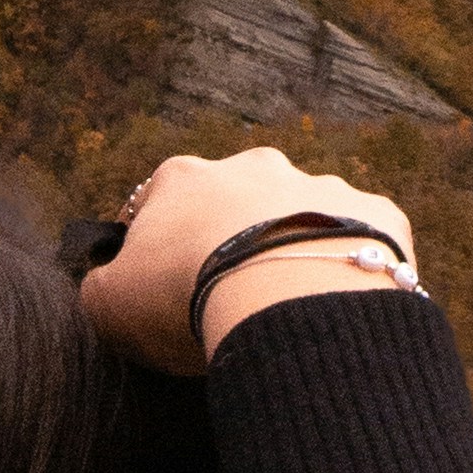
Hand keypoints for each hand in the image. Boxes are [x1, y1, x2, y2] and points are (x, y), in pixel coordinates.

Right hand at [76, 146, 420, 377]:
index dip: (156, 244)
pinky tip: (341, 303)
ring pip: (303, 214)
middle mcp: (254, 168)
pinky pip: (360, 238)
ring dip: (295, 247)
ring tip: (293, 303)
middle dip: (233, 238)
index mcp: (185, 179)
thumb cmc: (185, 296)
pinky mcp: (373, 213)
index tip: (162, 284)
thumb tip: (102, 287)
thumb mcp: (110, 304)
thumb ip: (99, 289)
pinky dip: (350, 264)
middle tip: (232, 294)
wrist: (285, 297)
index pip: (158, 202)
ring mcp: (318, 185)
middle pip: (235, 200)